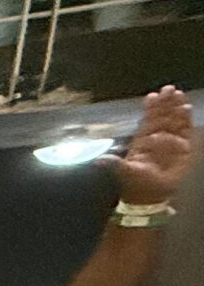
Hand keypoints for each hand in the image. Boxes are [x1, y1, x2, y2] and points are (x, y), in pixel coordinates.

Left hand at [108, 86, 192, 209]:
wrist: (149, 196)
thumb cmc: (135, 183)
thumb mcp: (123, 172)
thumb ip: (113, 164)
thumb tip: (98, 160)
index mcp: (142, 141)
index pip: (147, 121)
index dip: (150, 109)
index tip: (151, 96)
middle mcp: (157, 139)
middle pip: (162, 117)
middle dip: (166, 103)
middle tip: (169, 89)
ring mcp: (171, 143)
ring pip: (174, 121)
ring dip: (176, 108)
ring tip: (178, 94)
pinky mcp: (183, 149)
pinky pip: (185, 131)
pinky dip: (186, 120)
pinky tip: (186, 108)